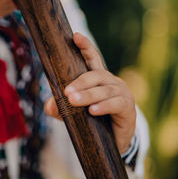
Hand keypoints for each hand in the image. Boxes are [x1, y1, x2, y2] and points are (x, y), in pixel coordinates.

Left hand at [44, 33, 135, 153]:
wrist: (114, 142)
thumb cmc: (94, 122)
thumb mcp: (73, 115)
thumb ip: (60, 109)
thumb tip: (49, 105)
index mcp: (98, 79)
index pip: (92, 59)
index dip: (85, 47)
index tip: (75, 37)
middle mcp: (111, 82)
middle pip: (96, 75)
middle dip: (80, 82)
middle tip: (66, 91)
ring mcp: (121, 93)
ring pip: (104, 90)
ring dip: (88, 95)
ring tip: (73, 101)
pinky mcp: (128, 108)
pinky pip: (116, 104)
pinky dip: (104, 106)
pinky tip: (92, 110)